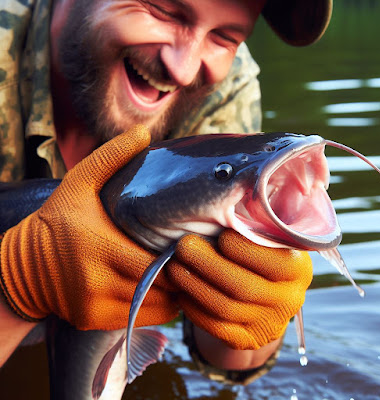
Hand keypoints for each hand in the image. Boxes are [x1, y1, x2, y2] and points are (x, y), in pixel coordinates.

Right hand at [0, 125, 177, 329]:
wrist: (23, 264)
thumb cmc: (57, 219)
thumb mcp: (79, 182)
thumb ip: (111, 157)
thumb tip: (143, 132)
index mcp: (98, 248)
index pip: (155, 265)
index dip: (180, 259)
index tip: (193, 245)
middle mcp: (97, 283)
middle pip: (159, 290)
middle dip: (182, 277)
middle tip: (195, 260)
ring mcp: (95, 307)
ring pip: (154, 309)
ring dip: (174, 294)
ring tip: (184, 274)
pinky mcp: (93, 320)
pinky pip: (138, 318)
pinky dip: (156, 307)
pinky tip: (163, 289)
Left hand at [168, 229, 312, 349]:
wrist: (265, 296)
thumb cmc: (259, 252)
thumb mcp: (269, 235)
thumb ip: (258, 220)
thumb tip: (231, 188)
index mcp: (299, 268)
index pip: (273, 262)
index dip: (243, 249)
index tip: (220, 234)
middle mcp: (289, 299)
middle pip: (243, 286)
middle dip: (207, 264)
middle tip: (183, 245)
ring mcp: (269, 323)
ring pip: (225, 308)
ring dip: (194, 284)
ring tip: (174, 265)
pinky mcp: (248, 339)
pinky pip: (216, 327)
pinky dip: (194, 308)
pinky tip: (181, 289)